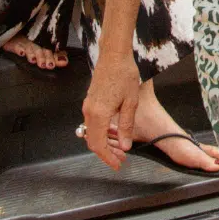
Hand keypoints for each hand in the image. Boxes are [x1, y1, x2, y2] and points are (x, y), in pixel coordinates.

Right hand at [82, 51, 141, 167]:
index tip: (118, 165)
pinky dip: (102, 132)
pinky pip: (92, 122)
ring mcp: (88, 105)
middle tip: (120, 160)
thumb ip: (126, 125)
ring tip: (120, 147)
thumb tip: (125, 146)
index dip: (107, 158)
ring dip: (104, 142)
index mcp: (99, 114)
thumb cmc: (125, 74)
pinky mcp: (90, 101)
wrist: (114, 54)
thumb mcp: (131, 102)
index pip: (98, 144)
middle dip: (106, 153)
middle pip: (93, 141)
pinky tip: (115, 132)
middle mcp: (89, 111)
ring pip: (92, 132)